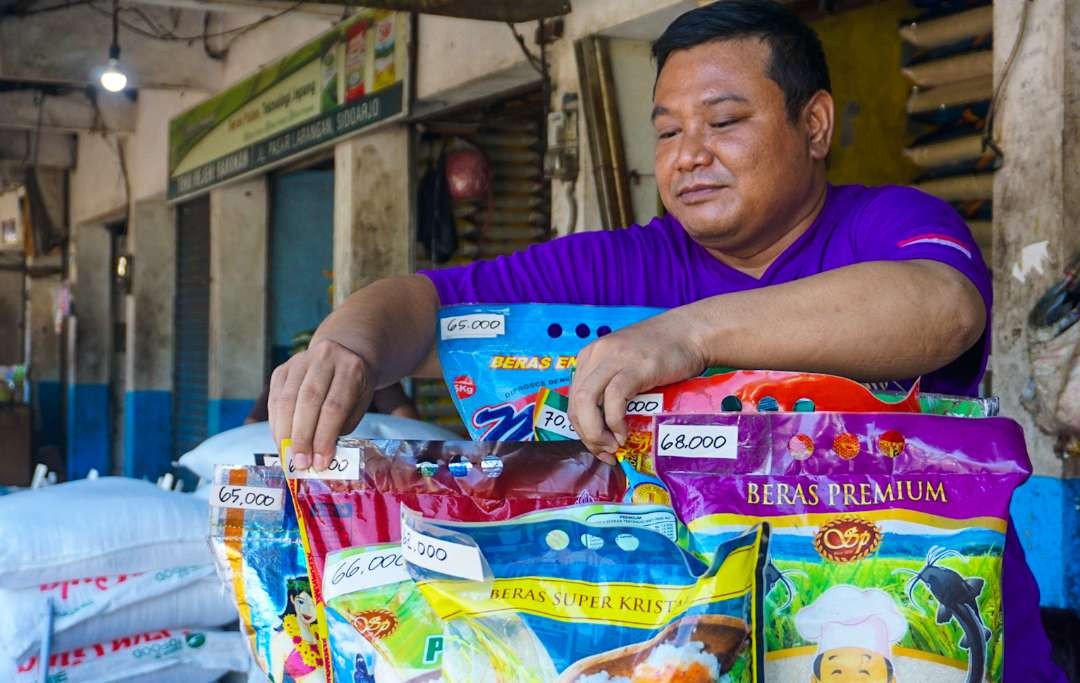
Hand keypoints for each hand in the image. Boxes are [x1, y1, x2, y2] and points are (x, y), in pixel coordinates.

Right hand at [269, 339, 374, 470]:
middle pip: (308, 401)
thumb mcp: (357, 405)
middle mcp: (324, 358)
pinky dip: (276, 424)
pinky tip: (281, 441)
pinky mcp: (282, 369)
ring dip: (285, 433)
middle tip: (300, 463)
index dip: (324, 437)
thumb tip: (318, 457)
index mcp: (351, 368)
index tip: (320, 462)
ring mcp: (300, 361)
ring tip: (288, 456)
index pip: (334, 406)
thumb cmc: (353, 389)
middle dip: (302, 437)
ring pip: (286, 400)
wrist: (343, 355)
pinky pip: (274, 399)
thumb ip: (340, 428)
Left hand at [568, 308, 706, 461]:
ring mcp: (614, 359)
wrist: (692, 332)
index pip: (573, 400)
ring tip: (613, 446)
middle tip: (606, 453)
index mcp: (590, 356)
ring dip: (594, 432)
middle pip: (575, 403)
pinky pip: (614, 398)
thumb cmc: (664, 353)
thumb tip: (607, 428)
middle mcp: (596, 355)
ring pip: (586, 401)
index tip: (599, 447)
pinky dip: (614, 421)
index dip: (582, 429)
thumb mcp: (627, 365)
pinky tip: (624, 433)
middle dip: (586, 435)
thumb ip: (612, 386)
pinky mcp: (635, 366)